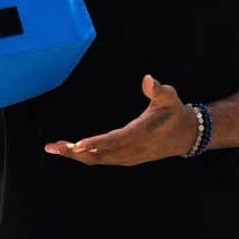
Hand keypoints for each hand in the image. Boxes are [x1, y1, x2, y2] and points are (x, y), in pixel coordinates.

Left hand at [44, 75, 198, 166]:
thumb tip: (147, 79)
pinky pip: (102, 160)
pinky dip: (85, 156)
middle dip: (75, 152)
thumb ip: (158, 90)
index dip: (96, 143)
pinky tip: (72, 150)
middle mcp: (132, 149)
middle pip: (100, 155)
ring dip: (76, 155)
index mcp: (141, 134)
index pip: (115, 140)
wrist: (186, 135)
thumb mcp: (170, 97)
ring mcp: (128, 157)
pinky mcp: (126, 159)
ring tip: (55, 147)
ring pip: (98, 159)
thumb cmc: (174, 112)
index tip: (77, 144)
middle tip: (53, 147)